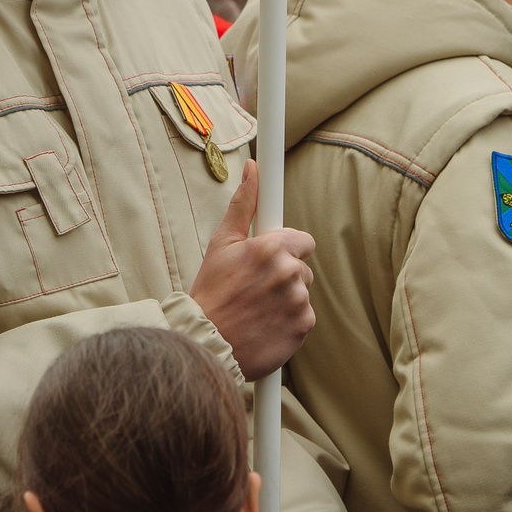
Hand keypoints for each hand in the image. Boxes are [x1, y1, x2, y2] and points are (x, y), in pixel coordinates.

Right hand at [190, 160, 314, 378]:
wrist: (208, 342)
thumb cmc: (211, 292)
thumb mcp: (222, 243)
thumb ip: (243, 204)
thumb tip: (253, 169)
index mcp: (272, 247)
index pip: (302, 240)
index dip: (286, 249)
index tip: (272, 258)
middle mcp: (290, 272)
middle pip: (302, 267)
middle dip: (284, 274)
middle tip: (253, 287)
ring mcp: (299, 301)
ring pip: (302, 292)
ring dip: (285, 298)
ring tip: (256, 307)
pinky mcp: (304, 326)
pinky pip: (304, 316)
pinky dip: (289, 320)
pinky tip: (265, 324)